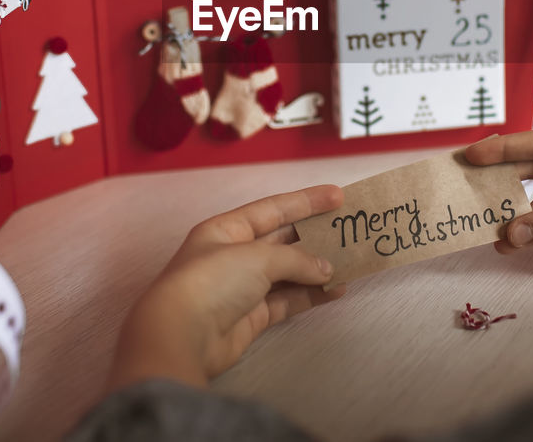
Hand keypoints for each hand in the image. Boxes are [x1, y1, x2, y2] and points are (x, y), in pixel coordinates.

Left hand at [108, 185, 344, 390]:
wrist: (183, 336)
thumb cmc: (213, 281)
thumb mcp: (257, 257)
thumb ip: (296, 259)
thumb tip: (325, 270)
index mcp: (226, 229)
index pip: (273, 209)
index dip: (306, 201)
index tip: (338, 196)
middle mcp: (233, 255)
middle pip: (281, 240)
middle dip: (314, 236)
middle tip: (348, 231)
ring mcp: (242, 288)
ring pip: (287, 272)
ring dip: (317, 269)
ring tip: (349, 264)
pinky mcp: (251, 317)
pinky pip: (287, 300)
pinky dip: (311, 295)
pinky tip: (336, 291)